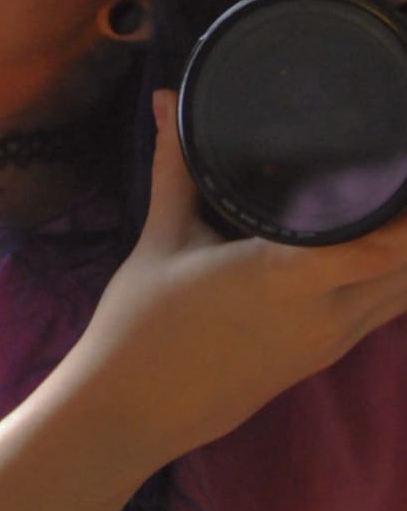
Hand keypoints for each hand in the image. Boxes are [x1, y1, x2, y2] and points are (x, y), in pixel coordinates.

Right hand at [80, 91, 406, 469]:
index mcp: (286, 279)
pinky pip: (381, 309)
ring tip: (392, 199)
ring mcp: (329, 343)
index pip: (386, 245)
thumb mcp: (161, 237)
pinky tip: (375, 239)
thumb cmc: (141, 324)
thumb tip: (167, 99)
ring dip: (405, 250)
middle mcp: (324, 315)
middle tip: (396, 167)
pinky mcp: (322, 358)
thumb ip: (177, 165)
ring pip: (403, 292)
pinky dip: (392, 274)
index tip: (398, 153)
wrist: (131, 411)